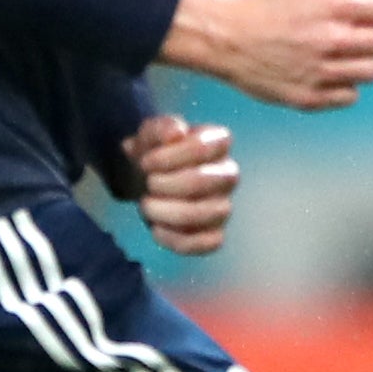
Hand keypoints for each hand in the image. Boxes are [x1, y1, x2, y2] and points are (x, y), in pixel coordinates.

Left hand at [124, 113, 237, 256]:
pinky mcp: (215, 233)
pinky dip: (176, 240)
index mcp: (217, 142)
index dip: (167, 157)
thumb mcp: (150, 134)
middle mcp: (228, 174)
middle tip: (146, 184)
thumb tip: (176, 133)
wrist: (146, 179)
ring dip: (167, 212)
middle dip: (165, 185)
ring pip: (206, 214)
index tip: (145, 162)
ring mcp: (224, 205)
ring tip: (146, 205)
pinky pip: (207, 243)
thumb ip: (161, 128)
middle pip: (203, 182)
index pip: (202, 147)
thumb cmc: (154, 152)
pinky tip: (156, 229)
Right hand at [162, 0, 372, 108]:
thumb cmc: (264, 4)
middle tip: (355, 34)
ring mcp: (320, 72)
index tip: (365, 11)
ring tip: (345, 55)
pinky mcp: (309, 97)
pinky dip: (345, 86)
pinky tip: (329, 74)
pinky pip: (350, 96)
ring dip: (363, 62)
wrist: (226, 39)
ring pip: (372, 71)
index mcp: (332, 7)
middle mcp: (330, 40)